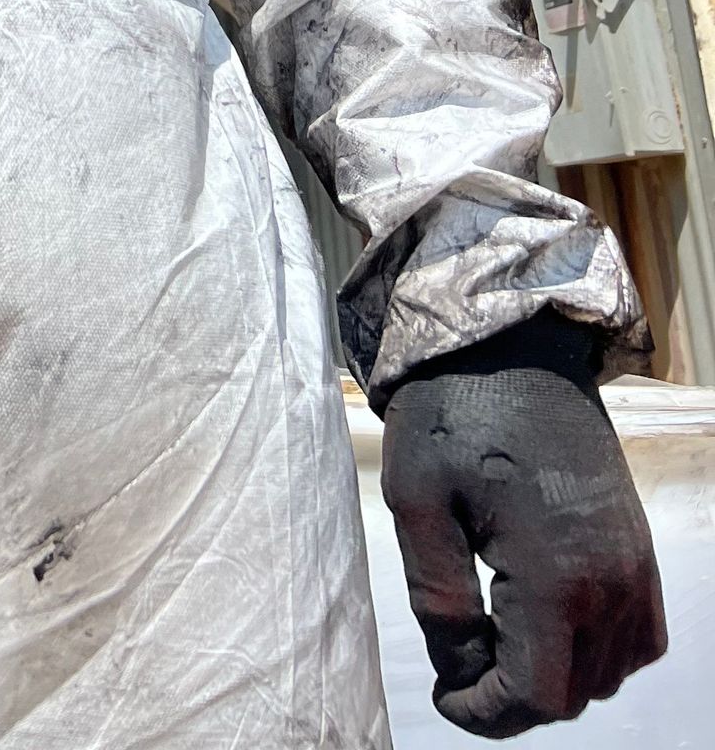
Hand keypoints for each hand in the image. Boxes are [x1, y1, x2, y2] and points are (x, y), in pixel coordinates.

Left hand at [381, 314, 664, 735]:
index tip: (446, 697)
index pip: (536, 695)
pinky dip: (597, 647)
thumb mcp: (417, 504)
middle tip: (460, 665)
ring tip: (494, 639)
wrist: (510, 343)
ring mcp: (634, 562)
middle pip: (574, 692)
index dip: (486, 713)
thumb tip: (460, 667)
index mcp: (556, 575)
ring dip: (555, 674)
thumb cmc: (453, 413)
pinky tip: (544, 618)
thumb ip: (438, 600)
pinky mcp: (639, 544)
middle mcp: (612, 579)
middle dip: (513, 696)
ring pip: (608, 670)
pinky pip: (637, 634)